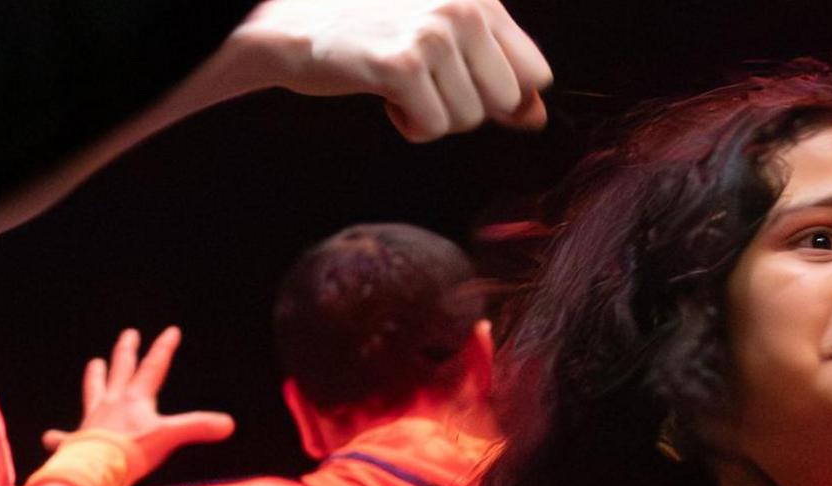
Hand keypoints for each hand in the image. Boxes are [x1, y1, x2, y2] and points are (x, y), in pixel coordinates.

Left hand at [42, 327, 235, 475]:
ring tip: (93, 363)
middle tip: (128, 334)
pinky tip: (50, 437)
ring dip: (95, 377)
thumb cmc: (132, 451)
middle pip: (120, 370)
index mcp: (136, 400)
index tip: (171, 331)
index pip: (153, 368)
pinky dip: (58, 438)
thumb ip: (198, 427)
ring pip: (93, 391)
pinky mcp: (77, 441)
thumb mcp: (170, 437)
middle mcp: (112, 403)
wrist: (97, 469)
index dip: (163, 349)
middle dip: (126, 351)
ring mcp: (92, 420)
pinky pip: (65, 439)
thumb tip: (229, 423)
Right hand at [236, 0, 552, 141]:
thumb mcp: (442, 37)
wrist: (296, 25)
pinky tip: (385, 94)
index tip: (464, 84)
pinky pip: (434, 128)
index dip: (502, 93)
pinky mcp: (404, 64)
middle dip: (468, 106)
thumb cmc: (370, 30)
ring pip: (470, 119)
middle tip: (426, 81)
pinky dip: (410, 125)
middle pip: (507, 101)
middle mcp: (464, 7)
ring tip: (401, 82)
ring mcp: (435, 34)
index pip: (536, 71)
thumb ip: (493, 70)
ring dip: (433, 114)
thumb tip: (536, 117)